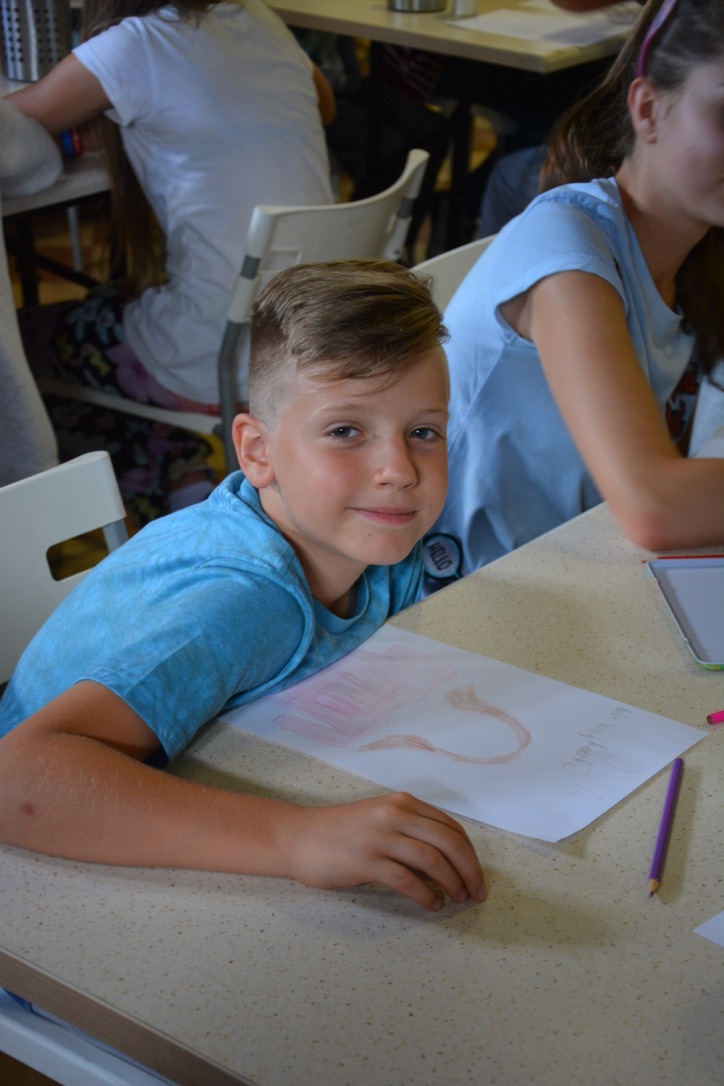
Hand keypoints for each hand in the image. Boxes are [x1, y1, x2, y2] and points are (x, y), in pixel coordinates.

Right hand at [284, 792, 486, 910]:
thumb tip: (447, 860)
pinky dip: (426, 896)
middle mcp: (395, 815)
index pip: (451, 828)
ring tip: (456, 900)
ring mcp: (380, 837)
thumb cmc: (340, 831)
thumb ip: (410, 830)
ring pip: (433, 861)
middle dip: (470, 871)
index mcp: (403, 803)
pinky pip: (407, 881)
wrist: (298, 837)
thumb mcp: (380, 818)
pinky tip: (431, 905)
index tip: (476, 875)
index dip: (470, 854)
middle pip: (449, 843)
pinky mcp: (366, 861)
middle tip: (477, 893)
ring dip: (452, 884)